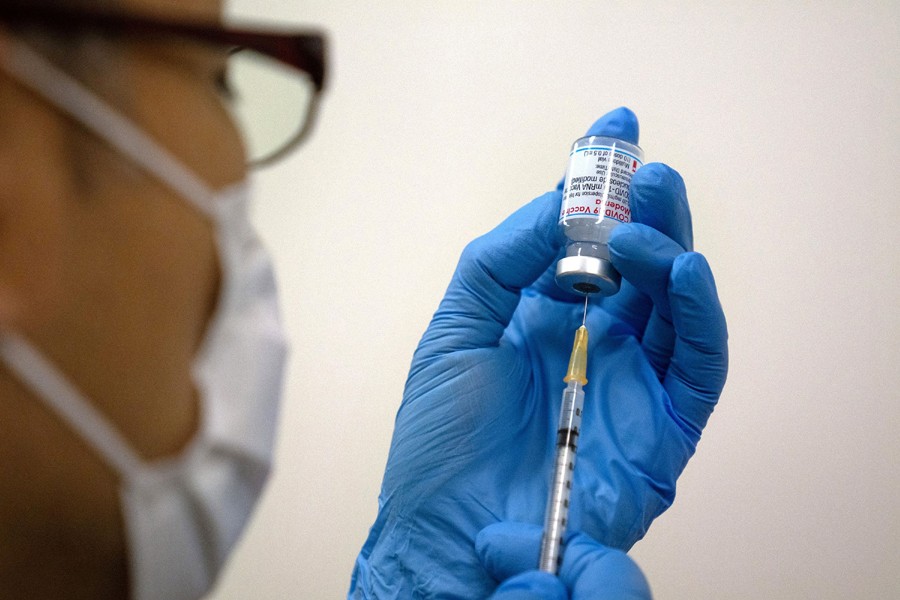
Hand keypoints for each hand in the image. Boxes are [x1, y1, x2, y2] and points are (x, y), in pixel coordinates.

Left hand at [348, 107, 727, 597]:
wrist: (446, 531)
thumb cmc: (441, 441)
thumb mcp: (456, 328)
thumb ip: (503, 260)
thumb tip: (560, 204)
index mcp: (548, 315)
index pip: (589, 238)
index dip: (602, 184)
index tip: (613, 130)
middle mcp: (598, 341)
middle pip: (642, 262)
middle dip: (645, 208)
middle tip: (639, 168)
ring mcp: (633, 382)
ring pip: (678, 303)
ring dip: (670, 249)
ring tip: (643, 214)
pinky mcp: (662, 428)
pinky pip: (700, 364)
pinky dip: (701, 316)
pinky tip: (682, 272)